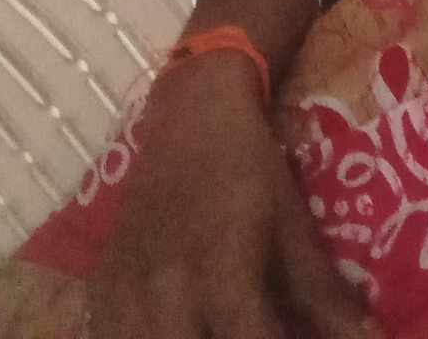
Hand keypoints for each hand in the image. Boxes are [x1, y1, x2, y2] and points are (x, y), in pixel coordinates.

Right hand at [89, 58, 378, 338]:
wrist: (192, 111)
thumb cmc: (253, 168)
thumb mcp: (295, 231)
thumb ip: (326, 299)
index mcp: (223, 275)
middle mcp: (167, 292)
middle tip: (254, 331)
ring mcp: (125, 292)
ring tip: (210, 329)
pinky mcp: (101, 286)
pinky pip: (108, 335)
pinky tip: (172, 329)